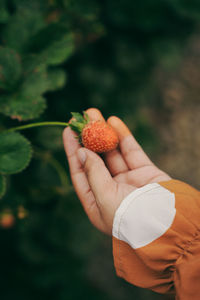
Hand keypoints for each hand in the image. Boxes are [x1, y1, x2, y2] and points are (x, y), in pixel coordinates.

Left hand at [63, 108, 170, 234]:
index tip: (68, 130)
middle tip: (82, 117)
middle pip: (95, 159)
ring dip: (103, 133)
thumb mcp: (104, 197)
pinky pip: (131, 151)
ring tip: (94, 113)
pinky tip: (113, 121)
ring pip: (112, 152)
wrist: (166, 223)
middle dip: (88, 138)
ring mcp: (128, 180)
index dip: (73, 150)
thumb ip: (93, 173)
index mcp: (97, 202)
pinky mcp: (145, 172)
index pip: (80, 173)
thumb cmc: (130, 217)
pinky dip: (123, 136)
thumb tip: (82, 152)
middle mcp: (111, 191)